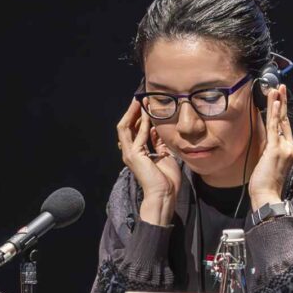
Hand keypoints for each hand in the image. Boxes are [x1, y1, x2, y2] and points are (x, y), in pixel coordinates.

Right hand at [116, 99, 180, 225]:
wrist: (164, 194)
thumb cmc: (166, 179)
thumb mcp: (164, 154)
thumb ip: (158, 142)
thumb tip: (157, 128)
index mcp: (136, 152)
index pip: (132, 129)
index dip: (137, 116)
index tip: (144, 104)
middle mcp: (129, 151)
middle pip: (126, 126)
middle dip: (132, 111)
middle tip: (139, 98)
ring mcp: (130, 154)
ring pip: (126, 127)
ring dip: (133, 113)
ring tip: (140, 101)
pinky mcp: (134, 155)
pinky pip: (138, 135)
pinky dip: (142, 124)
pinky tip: (147, 114)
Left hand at [247, 84, 292, 209]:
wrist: (268, 196)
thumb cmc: (266, 184)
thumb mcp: (268, 163)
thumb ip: (270, 150)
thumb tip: (266, 139)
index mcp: (289, 150)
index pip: (285, 127)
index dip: (282, 112)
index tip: (280, 99)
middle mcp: (290, 147)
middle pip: (285, 120)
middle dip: (282, 102)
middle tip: (281, 87)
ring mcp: (284, 147)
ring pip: (280, 121)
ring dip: (278, 103)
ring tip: (277, 89)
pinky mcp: (276, 149)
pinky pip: (275, 127)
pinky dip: (274, 114)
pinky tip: (275, 102)